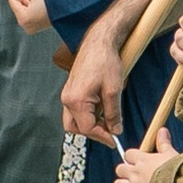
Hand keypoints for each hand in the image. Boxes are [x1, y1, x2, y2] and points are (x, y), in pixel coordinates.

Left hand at [6, 0, 53, 34]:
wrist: (67, 7)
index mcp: (24, 18)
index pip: (12, 0)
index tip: (34, 0)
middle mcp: (25, 26)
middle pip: (16, 7)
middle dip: (25, 2)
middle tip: (38, 3)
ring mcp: (30, 29)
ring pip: (21, 11)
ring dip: (29, 7)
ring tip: (41, 7)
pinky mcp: (34, 29)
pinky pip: (27, 17)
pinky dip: (32, 12)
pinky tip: (41, 12)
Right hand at [63, 14, 125, 141]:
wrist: (99, 41)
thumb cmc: (105, 61)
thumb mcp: (113, 90)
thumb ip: (113, 113)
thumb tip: (115, 129)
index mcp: (76, 100)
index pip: (87, 128)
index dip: (102, 136)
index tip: (114, 140)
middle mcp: (67, 99)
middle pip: (75, 127)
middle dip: (92, 132)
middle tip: (109, 133)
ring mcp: (67, 94)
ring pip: (74, 120)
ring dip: (90, 124)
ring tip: (107, 120)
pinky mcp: (71, 90)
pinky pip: (76, 110)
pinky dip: (88, 115)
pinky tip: (101, 110)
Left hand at [111, 125, 174, 182]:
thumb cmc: (177, 172)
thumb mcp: (172, 155)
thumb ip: (164, 144)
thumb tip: (162, 130)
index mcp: (143, 160)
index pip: (128, 154)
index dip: (132, 157)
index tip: (138, 160)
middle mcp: (135, 174)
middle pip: (119, 169)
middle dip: (125, 171)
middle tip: (134, 175)